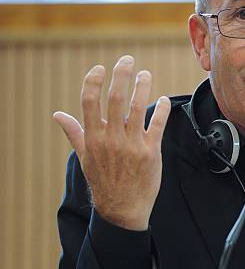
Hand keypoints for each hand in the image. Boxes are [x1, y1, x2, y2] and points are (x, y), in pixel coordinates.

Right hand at [53, 55, 170, 230]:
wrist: (122, 208)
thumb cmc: (103, 180)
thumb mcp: (85, 157)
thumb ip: (74, 132)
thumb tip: (58, 115)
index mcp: (93, 138)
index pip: (89, 101)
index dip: (94, 81)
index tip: (100, 68)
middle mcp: (111, 139)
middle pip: (116, 98)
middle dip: (122, 75)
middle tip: (128, 60)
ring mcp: (132, 145)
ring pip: (138, 108)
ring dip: (143, 87)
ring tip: (146, 74)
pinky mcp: (151, 151)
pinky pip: (158, 124)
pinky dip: (162, 109)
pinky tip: (163, 99)